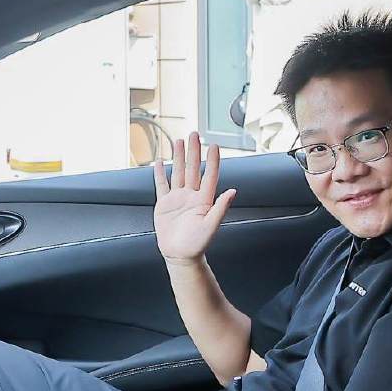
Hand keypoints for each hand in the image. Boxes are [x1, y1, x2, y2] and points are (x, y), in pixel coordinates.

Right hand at [154, 132, 236, 264]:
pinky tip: (158, 162)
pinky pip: (162, 185)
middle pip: (193, 169)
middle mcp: (192, 196)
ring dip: (178, 157)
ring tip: (179, 141)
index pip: (209, 175)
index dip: (212, 161)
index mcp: (204, 200)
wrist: (180, 255)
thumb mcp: (211, 226)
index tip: (213, 146)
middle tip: (194, 135)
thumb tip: (232, 191)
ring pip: (178, 173)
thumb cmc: (197, 244)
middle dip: (193, 152)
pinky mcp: (164, 204)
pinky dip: (159, 173)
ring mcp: (178, 198)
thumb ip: (220, 208)